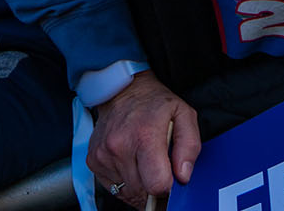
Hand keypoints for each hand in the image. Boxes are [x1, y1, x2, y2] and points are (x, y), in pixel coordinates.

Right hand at [88, 70, 201, 207]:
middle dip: (153, 185)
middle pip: (142, 191)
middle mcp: (119, 147)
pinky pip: (112, 187)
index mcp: (145, 136)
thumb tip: (183, 176)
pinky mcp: (93, 161)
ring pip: (127, 192)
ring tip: (144, 162)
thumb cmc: (155, 103)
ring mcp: (103, 155)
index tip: (170, 176)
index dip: (167, 186)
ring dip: (139, 184)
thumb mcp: (184, 114)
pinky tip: (131, 163)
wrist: (122, 90)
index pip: (156, 184)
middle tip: (158, 167)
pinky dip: (125, 181)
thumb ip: (190, 146)